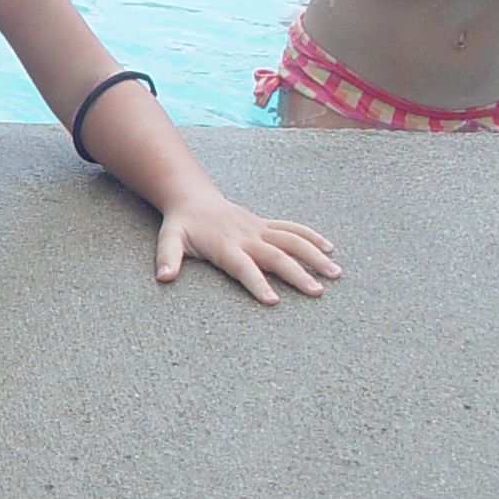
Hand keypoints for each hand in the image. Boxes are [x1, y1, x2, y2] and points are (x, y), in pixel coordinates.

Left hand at [153, 196, 339, 302]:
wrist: (193, 198)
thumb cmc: (182, 225)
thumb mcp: (169, 239)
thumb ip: (167, 258)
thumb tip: (163, 278)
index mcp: (225, 245)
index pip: (244, 267)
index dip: (257, 283)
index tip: (273, 300)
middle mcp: (247, 236)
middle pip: (276, 255)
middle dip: (297, 273)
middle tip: (317, 292)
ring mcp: (259, 229)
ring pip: (292, 240)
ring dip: (314, 255)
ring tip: (335, 273)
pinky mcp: (266, 224)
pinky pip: (292, 229)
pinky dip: (311, 236)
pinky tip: (329, 250)